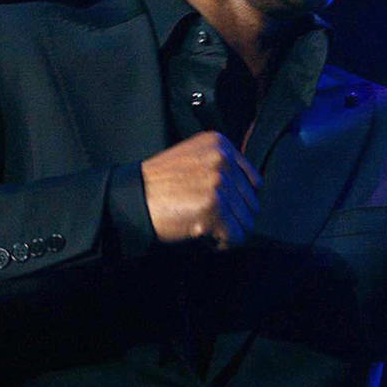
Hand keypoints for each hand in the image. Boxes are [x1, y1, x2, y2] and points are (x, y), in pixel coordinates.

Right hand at [140, 131, 260, 248]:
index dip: (239, 200)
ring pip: (246, 221)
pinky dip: (222, 242)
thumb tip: (253, 188)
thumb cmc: (161, 182)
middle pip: (251, 203)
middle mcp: (222, 160)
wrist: (134, 197)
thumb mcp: (194, 156)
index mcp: (220, 143)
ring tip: (206, 227)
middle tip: (211, 220)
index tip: (224, 208)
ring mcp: (218, 184)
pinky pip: (236, 236)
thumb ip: (222, 164)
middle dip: (233, 216)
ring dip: (228, 230)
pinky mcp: (213, 210)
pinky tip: (205, 236)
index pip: (252, 181)